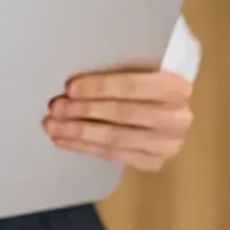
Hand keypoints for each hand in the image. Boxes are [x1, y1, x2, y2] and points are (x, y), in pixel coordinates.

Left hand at [44, 69, 193, 172]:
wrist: (165, 105)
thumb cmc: (145, 79)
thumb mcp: (139, 67)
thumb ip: (117, 69)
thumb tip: (73, 82)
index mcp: (176, 86)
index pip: (133, 87)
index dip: (99, 88)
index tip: (69, 88)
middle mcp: (177, 118)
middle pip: (122, 115)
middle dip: (84, 111)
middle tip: (55, 108)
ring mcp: (168, 144)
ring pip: (116, 139)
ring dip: (79, 133)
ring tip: (53, 126)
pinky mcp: (154, 162)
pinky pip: (114, 156)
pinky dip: (85, 148)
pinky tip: (64, 141)